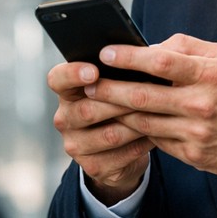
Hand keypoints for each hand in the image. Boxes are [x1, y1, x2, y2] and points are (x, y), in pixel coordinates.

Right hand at [48, 60, 153, 202]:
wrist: (122, 150)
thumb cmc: (121, 105)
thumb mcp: (118, 85)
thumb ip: (126, 68)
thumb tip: (156, 51)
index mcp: (67, 92)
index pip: (57, 80)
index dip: (72, 75)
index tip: (93, 71)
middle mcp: (65, 119)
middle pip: (87, 109)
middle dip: (119, 101)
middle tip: (147, 90)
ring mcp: (76, 145)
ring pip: (109, 135)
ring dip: (136, 123)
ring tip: (159, 112)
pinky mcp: (93, 167)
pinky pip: (121, 155)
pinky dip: (142, 143)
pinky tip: (156, 133)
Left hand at [84, 34, 216, 176]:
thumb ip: (186, 47)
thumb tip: (150, 46)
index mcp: (207, 74)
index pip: (160, 62)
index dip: (129, 57)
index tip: (105, 52)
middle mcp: (200, 103)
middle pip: (143, 95)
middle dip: (109, 88)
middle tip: (86, 82)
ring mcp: (195, 131)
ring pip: (143, 121)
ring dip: (114, 112)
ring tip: (94, 103)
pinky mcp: (192, 154)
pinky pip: (156, 140)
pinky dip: (135, 132)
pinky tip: (119, 124)